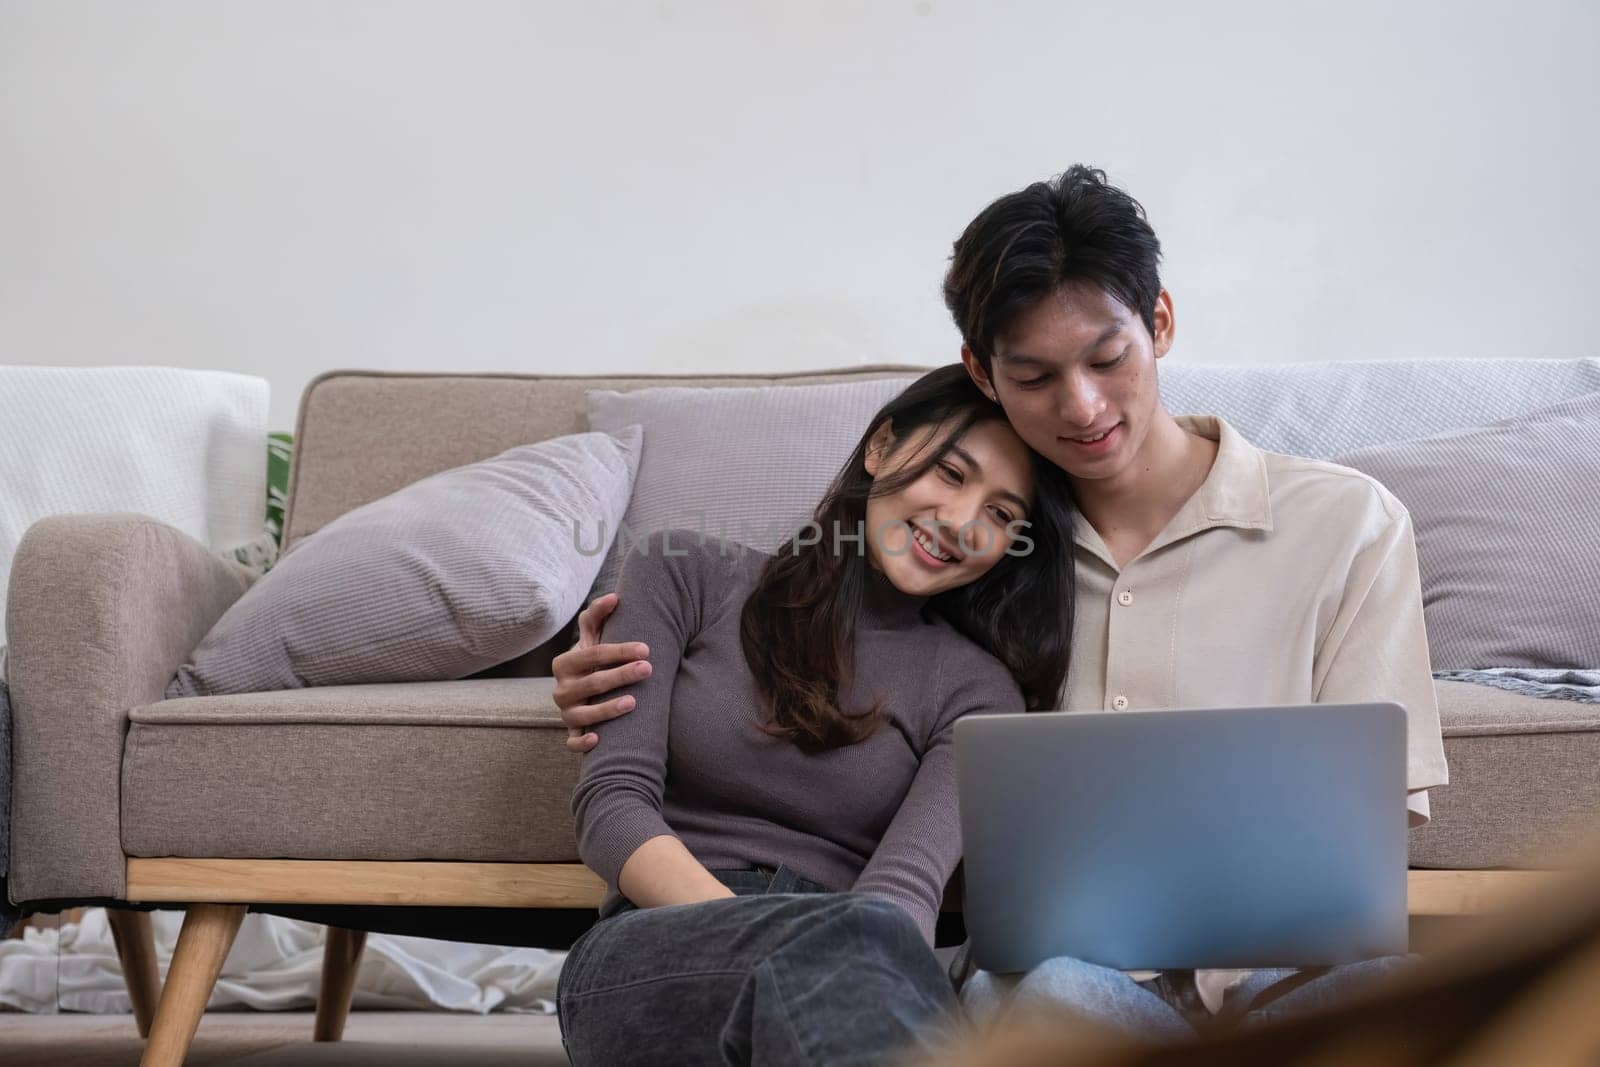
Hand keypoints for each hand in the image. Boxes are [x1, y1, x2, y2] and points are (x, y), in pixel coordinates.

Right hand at [551, 592, 651, 753]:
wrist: (585, 690)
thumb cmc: (593, 659)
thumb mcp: (592, 636)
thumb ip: (598, 614)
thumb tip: (615, 596)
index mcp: (564, 663)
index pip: (593, 654)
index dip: (620, 650)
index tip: (646, 648)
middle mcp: (562, 689)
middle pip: (592, 683)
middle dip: (621, 675)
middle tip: (648, 668)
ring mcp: (566, 712)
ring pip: (582, 715)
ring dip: (607, 709)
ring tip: (634, 702)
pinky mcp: (573, 733)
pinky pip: (572, 742)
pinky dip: (582, 742)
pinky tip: (599, 738)